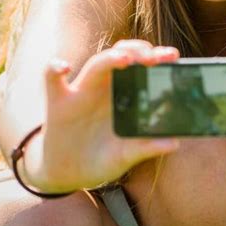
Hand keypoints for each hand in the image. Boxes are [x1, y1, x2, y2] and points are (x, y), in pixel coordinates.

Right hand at [23, 40, 180, 191]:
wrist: (67, 174)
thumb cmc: (100, 158)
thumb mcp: (125, 155)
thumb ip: (146, 147)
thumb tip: (174, 143)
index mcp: (124, 95)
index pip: (141, 66)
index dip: (156, 58)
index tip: (172, 56)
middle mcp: (104, 87)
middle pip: (121, 56)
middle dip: (138, 51)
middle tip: (155, 58)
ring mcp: (81, 92)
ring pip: (96, 64)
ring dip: (110, 58)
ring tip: (125, 59)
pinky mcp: (58, 103)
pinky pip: (51, 78)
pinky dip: (55, 68)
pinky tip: (64, 68)